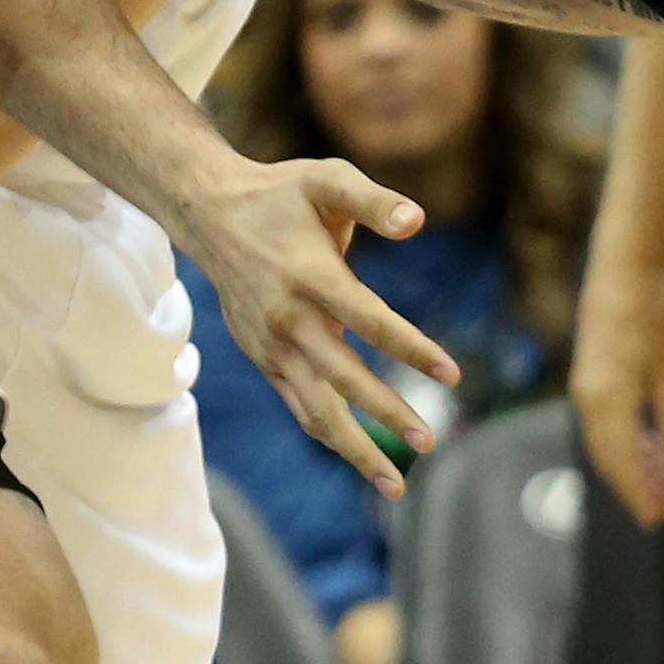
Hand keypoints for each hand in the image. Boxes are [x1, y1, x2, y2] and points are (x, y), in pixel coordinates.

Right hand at [200, 157, 460, 499]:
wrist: (210, 215)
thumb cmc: (281, 194)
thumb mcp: (327, 178)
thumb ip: (374, 200)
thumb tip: (417, 222)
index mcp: (310, 274)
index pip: (369, 320)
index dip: (411, 349)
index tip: (452, 374)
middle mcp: (288, 318)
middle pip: (343, 379)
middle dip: (386, 415)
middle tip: (429, 442)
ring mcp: (271, 345)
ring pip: (315, 410)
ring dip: (355, 449)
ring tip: (396, 485)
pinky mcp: (263, 359)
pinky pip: (298, 406)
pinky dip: (329, 434)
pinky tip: (359, 456)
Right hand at [569, 261, 663, 526]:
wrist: (623, 268)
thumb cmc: (654, 313)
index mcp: (612, 400)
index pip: (625, 464)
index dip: (642, 495)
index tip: (660, 518)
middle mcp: (590, 400)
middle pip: (611, 459)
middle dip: (638, 487)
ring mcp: (585, 388)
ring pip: (606, 444)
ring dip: (632, 466)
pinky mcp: (588, 377)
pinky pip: (602, 424)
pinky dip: (624, 443)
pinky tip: (649, 447)